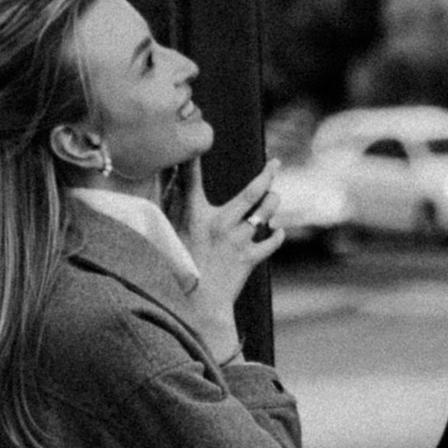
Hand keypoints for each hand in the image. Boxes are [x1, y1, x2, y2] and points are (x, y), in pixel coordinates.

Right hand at [179, 158, 284, 351]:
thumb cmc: (179, 271)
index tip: (200, 141)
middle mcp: (220, 225)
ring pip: (266, 213)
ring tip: (274, 197)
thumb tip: (170, 189)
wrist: (197, 306)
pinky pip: (272, 240)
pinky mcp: (249, 259)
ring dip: (273, 202)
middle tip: (274, 163)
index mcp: (196, 217)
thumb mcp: (170, 238)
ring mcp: (238, 242)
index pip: (192, 180)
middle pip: (252, 193)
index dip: (194, 160)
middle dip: (267, 175)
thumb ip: (173, 212)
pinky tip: (277, 229)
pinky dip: (277, 233)